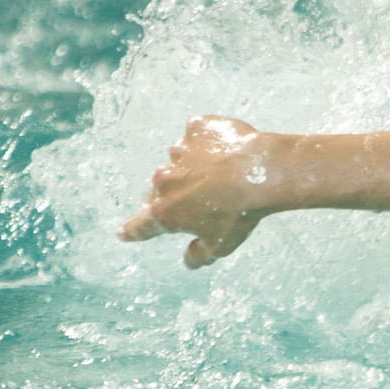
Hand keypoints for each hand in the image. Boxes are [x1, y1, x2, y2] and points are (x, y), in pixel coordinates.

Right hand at [120, 116, 273, 268]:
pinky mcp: (197, 128)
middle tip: (198, 198)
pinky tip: (228, 148)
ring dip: (193, 166)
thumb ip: (199, 255)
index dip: (133, 231)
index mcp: (165, 211)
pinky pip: (199, 135)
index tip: (124, 233)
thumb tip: (189, 260)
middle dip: (174, 194)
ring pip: (180, 160)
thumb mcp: (221, 245)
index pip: (142, 226)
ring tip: (222, 172)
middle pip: (160, 190)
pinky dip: (210, 141)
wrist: (265, 173)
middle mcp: (164, 179)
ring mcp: (180, 150)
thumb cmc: (243, 212)